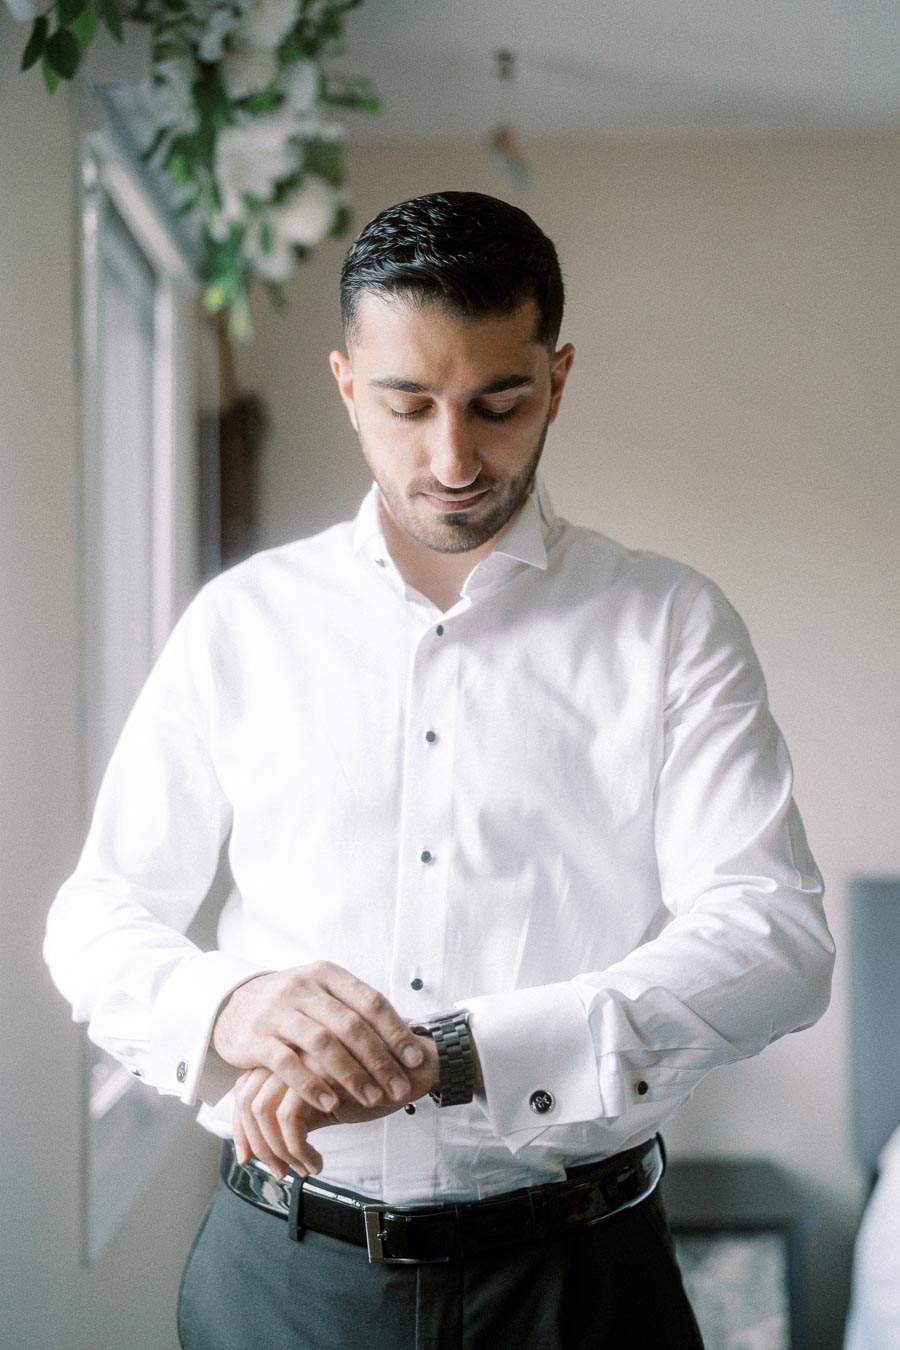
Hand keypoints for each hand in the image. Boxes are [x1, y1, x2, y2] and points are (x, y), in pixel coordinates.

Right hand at [213, 962, 425, 1117]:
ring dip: (350, 1075)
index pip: (370, 1001)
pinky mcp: (255, 1038)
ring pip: (321, 1044)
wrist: (233, 1003)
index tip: (415, 1059)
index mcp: (327, 975)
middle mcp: (303, 988)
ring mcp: (277, 1012)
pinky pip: (287, 1063)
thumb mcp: (325, 994)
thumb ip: (362, 1009)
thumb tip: (415, 1025)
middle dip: (379, 1060)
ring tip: (372, 1099)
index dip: (396, 1031)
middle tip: (399, 1087)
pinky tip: (331, 1104)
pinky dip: (311, 1085)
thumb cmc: (293, 1004)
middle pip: (349, 1025)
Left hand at [232, 1034, 439, 1176]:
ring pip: (262, 1111)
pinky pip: (288, 1120)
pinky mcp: (318, 1073)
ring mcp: (302, 1058)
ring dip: (279, 1151)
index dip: (243, 1128)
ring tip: (301, 1169)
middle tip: (279, 1172)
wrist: (413, 1066)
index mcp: (288, 1052)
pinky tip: (316, 1163)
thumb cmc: (373, 1082)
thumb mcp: (327, 1097)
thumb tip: (266, 1146)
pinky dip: (297, 1150)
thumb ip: (297, 1107)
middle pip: (246, 1099)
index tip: (251, 1158)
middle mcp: (289, 1050)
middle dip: (256, 1143)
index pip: (245, 1089)